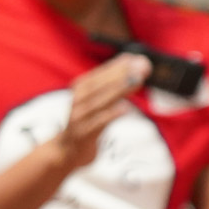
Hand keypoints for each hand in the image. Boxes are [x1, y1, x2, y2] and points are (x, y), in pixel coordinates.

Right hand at [52, 52, 149, 169]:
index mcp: (80, 89)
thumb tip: (132, 58)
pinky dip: (110, 115)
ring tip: (137, 81)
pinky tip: (126, 108)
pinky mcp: (83, 135)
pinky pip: (97, 124)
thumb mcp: (97, 98)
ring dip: (118, 90)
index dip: (118, 66)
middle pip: (99, 86)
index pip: (99, 74)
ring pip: (99, 102)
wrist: (67, 150)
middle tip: (141, 67)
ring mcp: (79, 118)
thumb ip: (113, 81)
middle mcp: (78, 101)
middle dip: (121, 75)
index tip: (137, 59)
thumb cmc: (87, 120)